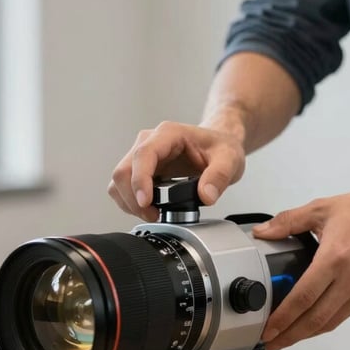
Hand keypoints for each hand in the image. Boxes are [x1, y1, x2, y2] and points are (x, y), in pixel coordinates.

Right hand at [108, 120, 245, 220]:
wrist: (219, 145)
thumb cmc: (220, 147)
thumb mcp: (229, 159)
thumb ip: (219, 176)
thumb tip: (206, 195)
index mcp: (168, 134)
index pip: (143, 155)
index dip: (140, 180)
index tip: (146, 202)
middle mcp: (149, 142)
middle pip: (124, 171)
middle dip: (133, 199)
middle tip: (154, 215)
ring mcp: (142, 156)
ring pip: (119, 181)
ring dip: (130, 203)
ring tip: (153, 214)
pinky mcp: (141, 170)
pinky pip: (124, 188)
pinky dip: (131, 203)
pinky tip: (150, 210)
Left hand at [253, 185, 349, 349]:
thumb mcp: (320, 209)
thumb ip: (287, 221)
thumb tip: (261, 232)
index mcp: (335, 258)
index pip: (303, 298)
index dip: (283, 318)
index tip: (268, 329)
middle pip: (315, 319)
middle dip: (290, 335)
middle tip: (271, 343)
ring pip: (330, 323)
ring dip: (306, 334)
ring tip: (285, 338)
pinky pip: (343, 316)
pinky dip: (324, 324)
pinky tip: (309, 324)